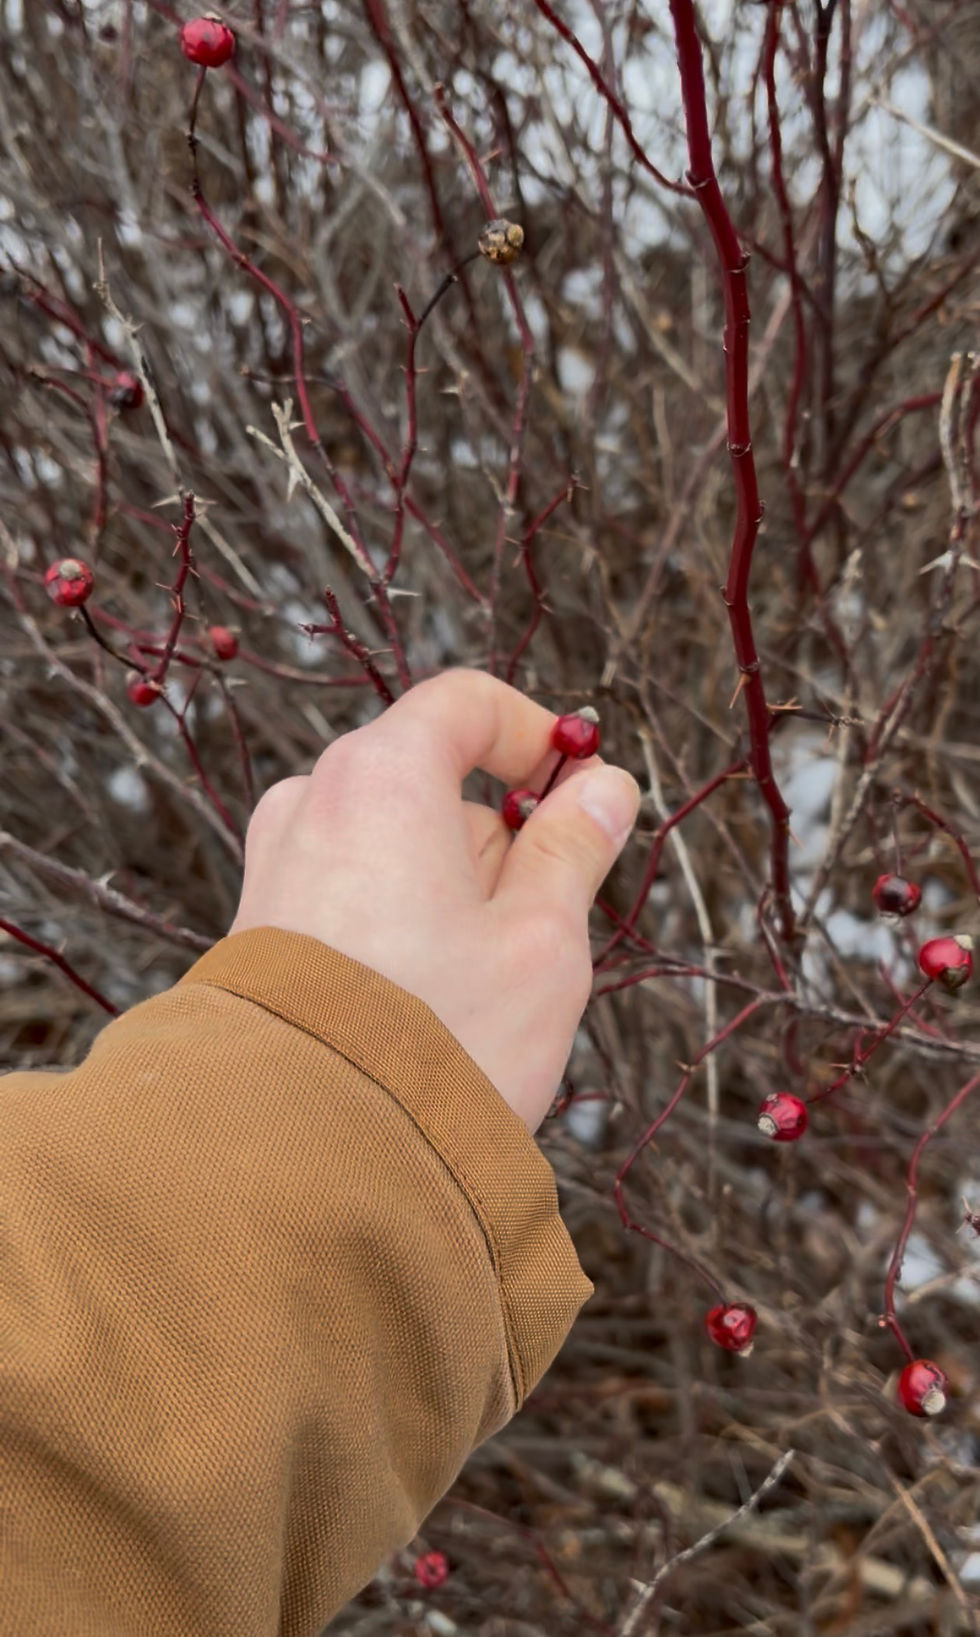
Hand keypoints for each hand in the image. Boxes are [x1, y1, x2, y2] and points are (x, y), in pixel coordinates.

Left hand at [229, 669, 639, 1132]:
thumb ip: (575, 848)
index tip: (580, 790)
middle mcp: (311, 801)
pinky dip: (404, 924)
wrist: (303, 1159)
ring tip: (481, 990)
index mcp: (380, 775)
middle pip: (432, 780)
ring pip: (397, 843)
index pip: (464, 703)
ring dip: (454, 891)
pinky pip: (354, 891)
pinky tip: (426, 1007)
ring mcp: (275, 865)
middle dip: (500, 840)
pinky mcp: (259, 927)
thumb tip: (602, 788)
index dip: (536, 733)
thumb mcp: (542, 941)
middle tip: (542, 930)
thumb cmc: (439, 1041)